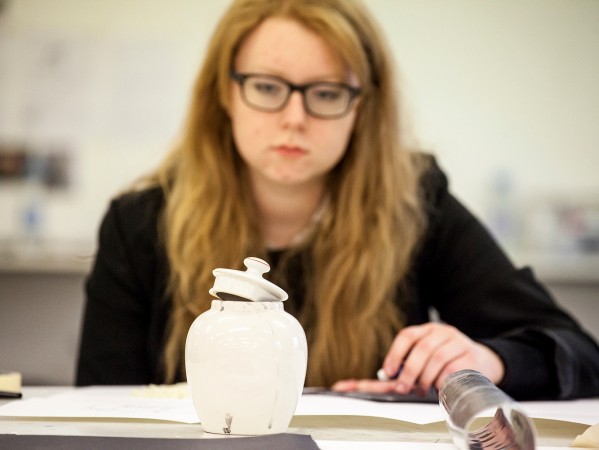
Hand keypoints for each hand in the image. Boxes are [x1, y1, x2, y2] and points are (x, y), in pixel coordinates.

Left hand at [332, 322, 504, 394]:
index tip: (387, 372)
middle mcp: (443, 332)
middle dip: (409, 370)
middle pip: (422, 348)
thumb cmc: (446, 362)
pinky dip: (443, 381)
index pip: (407, 335)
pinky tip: (439, 388)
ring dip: (426, 378)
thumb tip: (369, 382)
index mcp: (427, 330)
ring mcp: (459, 343)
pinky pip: (454, 369)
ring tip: (422, 389)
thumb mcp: (426, 358)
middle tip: (403, 387)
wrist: (483, 361)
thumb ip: (403, 368)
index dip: (395, 353)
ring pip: (437, 359)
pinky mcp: (472, 357)